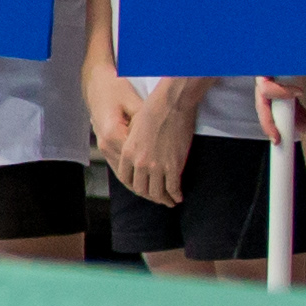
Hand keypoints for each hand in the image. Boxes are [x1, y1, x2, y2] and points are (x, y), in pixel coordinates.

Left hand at [111, 70, 199, 208]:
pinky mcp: (173, 166)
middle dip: (149, 196)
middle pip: (141, 189)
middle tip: (157, 198)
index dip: (135, 187)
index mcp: (127, 153)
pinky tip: (179, 196)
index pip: (126, 180)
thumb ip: (132, 145)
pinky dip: (176, 195)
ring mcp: (156, 166)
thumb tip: (136, 155)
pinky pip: (173, 187)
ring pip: (157, 192)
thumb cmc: (153, 111)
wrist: (171, 104)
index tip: (142, 189)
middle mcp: (139, 163)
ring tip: (169, 201)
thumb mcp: (134, 129)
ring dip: (163, 200)